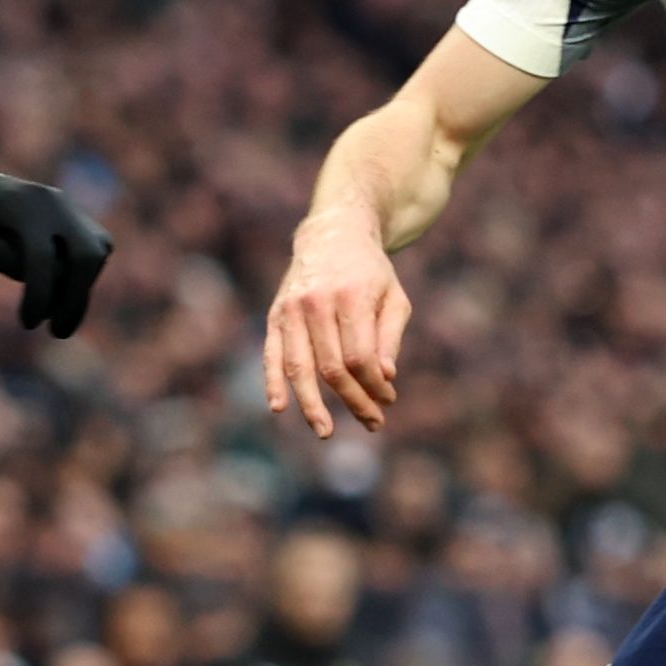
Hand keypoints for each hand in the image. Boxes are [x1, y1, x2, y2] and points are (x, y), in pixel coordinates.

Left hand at [0, 156, 113, 335]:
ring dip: (81, 289)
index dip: (40, 296)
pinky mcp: (73, 216)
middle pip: (87, 255)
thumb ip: (9, 262)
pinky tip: (59, 297)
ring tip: (56, 319)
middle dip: (76, 299)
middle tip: (57, 333)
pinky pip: (93, 248)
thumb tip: (51, 287)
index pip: (43, 257)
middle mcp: (53, 202)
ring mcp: (67, 206)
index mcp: (22, 205)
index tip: (27, 325)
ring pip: (96, 252)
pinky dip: (82, 276)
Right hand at [263, 207, 409, 438]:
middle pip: (332, 368)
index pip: (360, 358)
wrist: (332, 234)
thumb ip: (389, 337)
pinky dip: (273, 382)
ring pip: (299, 367)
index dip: (374, 386)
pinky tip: (279, 408)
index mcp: (351, 297)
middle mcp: (317, 303)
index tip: (389, 399)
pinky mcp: (276, 315)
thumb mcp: (394, 297)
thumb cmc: (370, 272)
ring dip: (312, 404)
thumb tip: (385, 378)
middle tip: (373, 422)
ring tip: (325, 431)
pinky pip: (272, 354)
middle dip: (353, 400)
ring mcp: (292, 309)